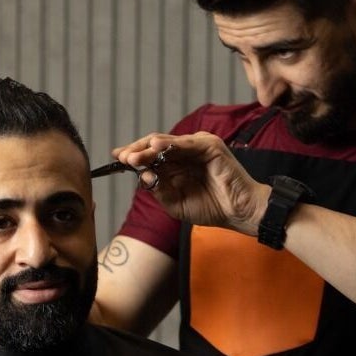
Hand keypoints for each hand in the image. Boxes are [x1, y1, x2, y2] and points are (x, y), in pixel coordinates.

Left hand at [112, 132, 269, 234]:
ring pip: (167, 143)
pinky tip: (156, 147)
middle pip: (155, 146)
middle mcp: (186, 151)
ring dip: (148, 148)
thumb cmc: (211, 208)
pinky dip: (171, 144)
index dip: (133, 154)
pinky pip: (187, 143)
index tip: (116, 158)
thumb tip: (141, 176)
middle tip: (122, 158)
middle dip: (137, 151)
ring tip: (133, 156)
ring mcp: (198, 146)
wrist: (238, 213)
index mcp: (177, 163)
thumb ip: (158, 190)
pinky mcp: (211, 146)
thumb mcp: (175, 203)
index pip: (150, 154)